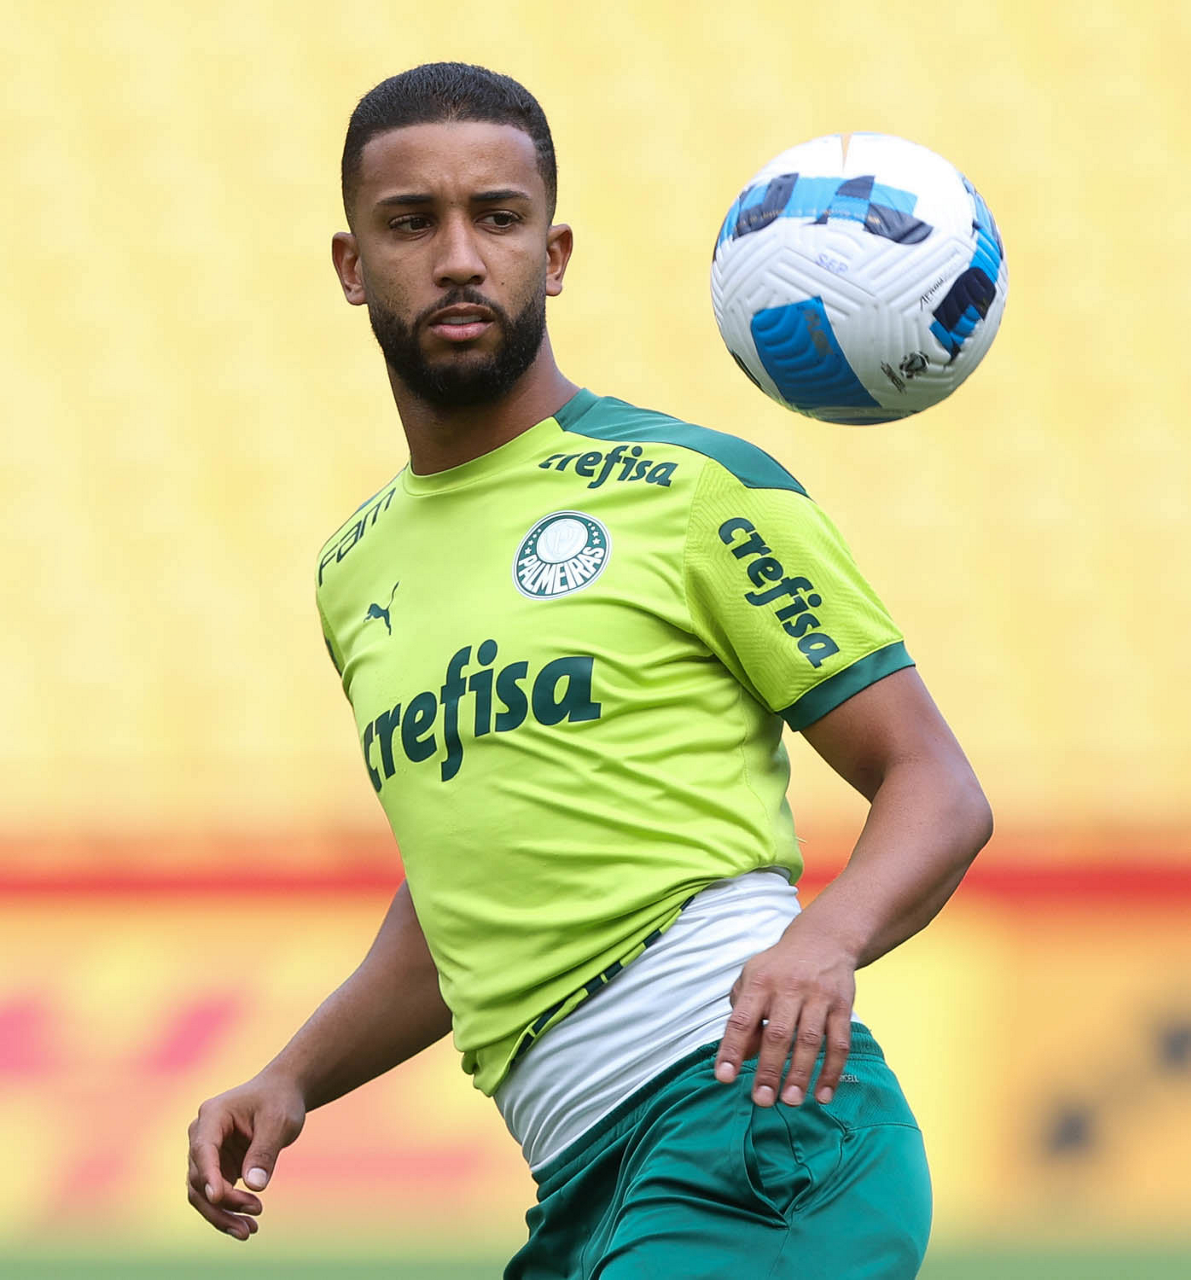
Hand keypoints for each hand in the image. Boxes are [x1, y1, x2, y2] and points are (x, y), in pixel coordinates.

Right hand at [186, 1072, 305, 1239]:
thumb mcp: (278, 1121)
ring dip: (222, 1214)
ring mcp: (207, 1154)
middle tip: (254, 1215)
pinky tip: (247, 1226)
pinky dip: (228, 1211)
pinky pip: (215, 1196)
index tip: (218, 1197)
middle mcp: (202, 1135)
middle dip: (224, 1202)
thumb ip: (265, 1151)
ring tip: (250, 1231)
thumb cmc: (279, 1101)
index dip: (208, 1175)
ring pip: (203, 1193)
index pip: (203, 1150)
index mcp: (212, 1115)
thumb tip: (254, 1186)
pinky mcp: (216, 1168)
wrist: (281, 1095)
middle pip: (200, 1177)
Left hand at [713, 925, 856, 1107]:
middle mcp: (788, 988)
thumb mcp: (752, 981)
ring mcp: (818, 997)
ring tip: (790, 1102)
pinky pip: (839, 1043)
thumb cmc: (779, 968)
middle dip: (769, 1070)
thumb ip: (743, 1016)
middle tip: (761, 1101)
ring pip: (810, 1040)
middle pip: (778, 1034)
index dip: (731, 1049)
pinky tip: (823, 1095)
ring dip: (801, 1075)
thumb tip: (739, 1057)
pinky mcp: (842, 1006)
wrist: (823, 940)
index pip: (741, 1020)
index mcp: (760, 983)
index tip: (724, 1077)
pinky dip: (832, 1071)